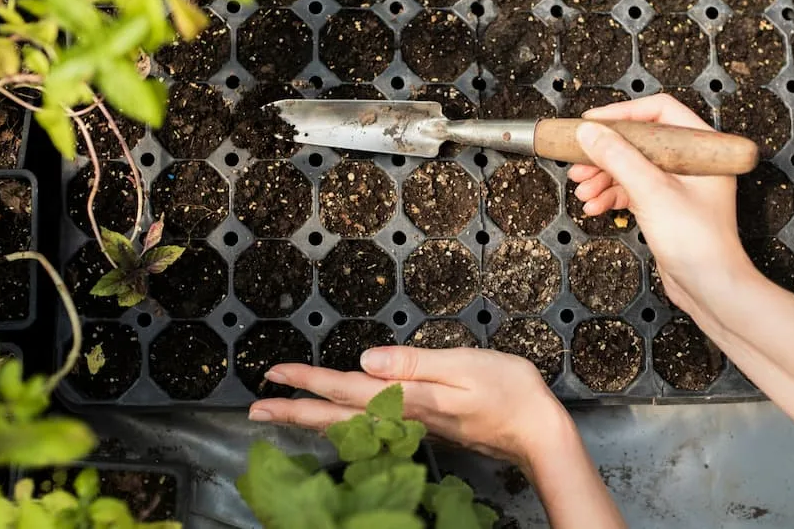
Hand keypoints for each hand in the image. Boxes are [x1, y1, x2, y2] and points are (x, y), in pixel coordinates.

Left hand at [248, 346, 576, 472]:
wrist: (538, 433)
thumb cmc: (509, 390)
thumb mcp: (465, 365)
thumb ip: (414, 363)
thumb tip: (366, 360)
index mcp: (410, 398)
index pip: (347, 388)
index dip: (308, 382)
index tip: (273, 375)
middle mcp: (404, 418)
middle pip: (338, 417)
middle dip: (295, 411)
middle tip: (255, 409)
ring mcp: (412, 429)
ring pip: (350, 427)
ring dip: (313, 419)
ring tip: (283, 415)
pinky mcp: (423, 432)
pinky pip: (369, 430)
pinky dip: (341, 426)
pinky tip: (335, 423)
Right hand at [567, 94, 758, 328]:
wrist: (710, 288)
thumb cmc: (698, 242)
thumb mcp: (652, 191)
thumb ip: (618, 157)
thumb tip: (590, 132)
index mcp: (702, 148)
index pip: (660, 111)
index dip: (623, 114)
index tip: (593, 122)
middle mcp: (692, 163)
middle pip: (640, 141)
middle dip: (606, 154)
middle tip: (579, 163)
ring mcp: (679, 186)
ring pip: (632, 168)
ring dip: (603, 178)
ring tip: (582, 190)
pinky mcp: (666, 207)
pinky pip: (633, 191)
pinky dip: (612, 196)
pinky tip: (595, 207)